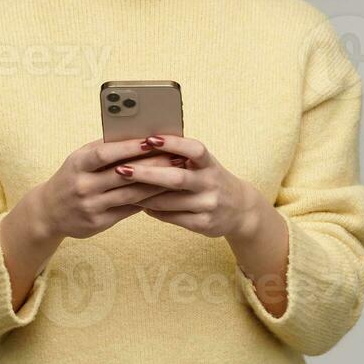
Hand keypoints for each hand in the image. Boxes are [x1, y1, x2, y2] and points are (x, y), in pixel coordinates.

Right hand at [32, 136, 187, 240]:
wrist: (48, 212)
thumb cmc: (71, 177)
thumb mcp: (79, 159)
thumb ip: (104, 149)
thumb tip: (137, 133)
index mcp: (77, 164)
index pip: (105, 154)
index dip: (129, 147)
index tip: (152, 140)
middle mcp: (83, 186)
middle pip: (123, 175)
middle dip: (152, 165)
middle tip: (176, 156)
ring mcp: (91, 206)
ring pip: (130, 194)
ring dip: (156, 184)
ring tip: (176, 174)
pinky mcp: (98, 222)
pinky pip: (128, 210)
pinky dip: (147, 201)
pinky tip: (164, 193)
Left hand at [114, 135, 261, 239]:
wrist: (241, 209)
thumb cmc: (211, 180)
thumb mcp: (204, 164)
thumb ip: (182, 156)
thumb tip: (145, 144)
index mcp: (210, 163)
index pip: (194, 149)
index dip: (173, 143)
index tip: (149, 139)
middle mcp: (211, 183)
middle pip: (176, 178)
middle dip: (147, 173)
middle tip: (122, 169)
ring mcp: (208, 205)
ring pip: (169, 201)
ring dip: (143, 196)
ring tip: (124, 189)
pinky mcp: (204, 224)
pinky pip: (172, 218)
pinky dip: (154, 211)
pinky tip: (141, 205)